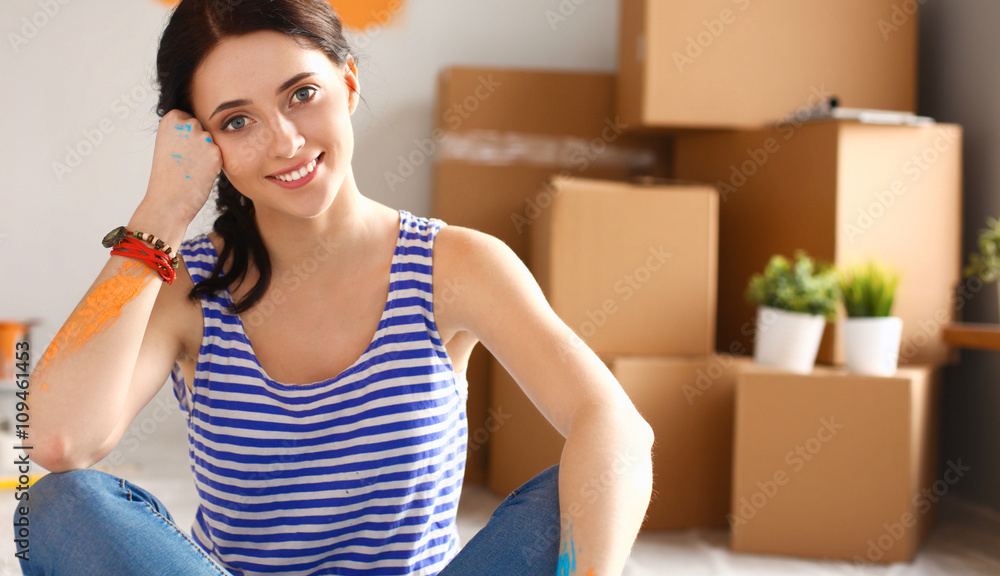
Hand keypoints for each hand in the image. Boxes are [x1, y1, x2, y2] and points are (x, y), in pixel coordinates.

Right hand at [143, 109, 222, 229]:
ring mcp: (203, 137)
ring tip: (191, 168)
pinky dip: (213, 165)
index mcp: (171, 118)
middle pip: (202, 129)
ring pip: (212, 143)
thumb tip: (201, 126)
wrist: (168, 199)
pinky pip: (219, 155)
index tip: (176, 150)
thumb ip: (181, 130)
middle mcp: (188, 123)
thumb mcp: (167, 143)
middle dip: (197, 144)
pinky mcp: (216, 152)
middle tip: (184, 161)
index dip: (185, 137)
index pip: (188, 119)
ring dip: (206, 154)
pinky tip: (200, 173)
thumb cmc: (166, 174)